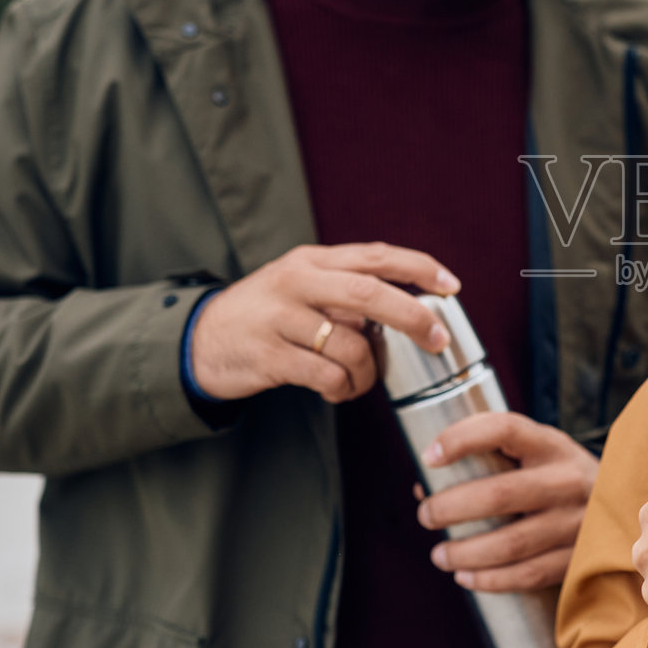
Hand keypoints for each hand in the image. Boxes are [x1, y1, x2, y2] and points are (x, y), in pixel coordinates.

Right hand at [190, 242, 459, 402]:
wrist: (196, 342)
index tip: (452, 285)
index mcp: (311, 261)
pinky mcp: (268, 357)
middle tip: (437, 340)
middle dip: (413, 317)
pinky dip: (342, 390)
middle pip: (370, 293)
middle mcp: (296, 283)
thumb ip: (346, 289)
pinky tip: (336, 391)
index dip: (419, 268)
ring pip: (352, 346)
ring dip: (369, 372)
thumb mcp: (299, 286)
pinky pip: (326, 377)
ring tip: (360, 382)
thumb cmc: (263, 315)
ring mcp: (279, 319)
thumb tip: (408, 310)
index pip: (376, 255)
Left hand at [416, 411, 597, 591]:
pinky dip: (490, 580)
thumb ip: (489, 460)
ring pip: (510, 544)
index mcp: (551, 445)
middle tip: (426, 516)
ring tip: (440, 554)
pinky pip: (527, 575)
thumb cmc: (557, 476)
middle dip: (450, 509)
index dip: (462, 439)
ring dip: (465, 553)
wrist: (624, 504)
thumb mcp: (537, 453)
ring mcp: (577, 522)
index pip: (505, 429)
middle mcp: (568, 480)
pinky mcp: (579, 557)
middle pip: (499, 495)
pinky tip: (466, 577)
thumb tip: (424, 487)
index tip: (428, 456)